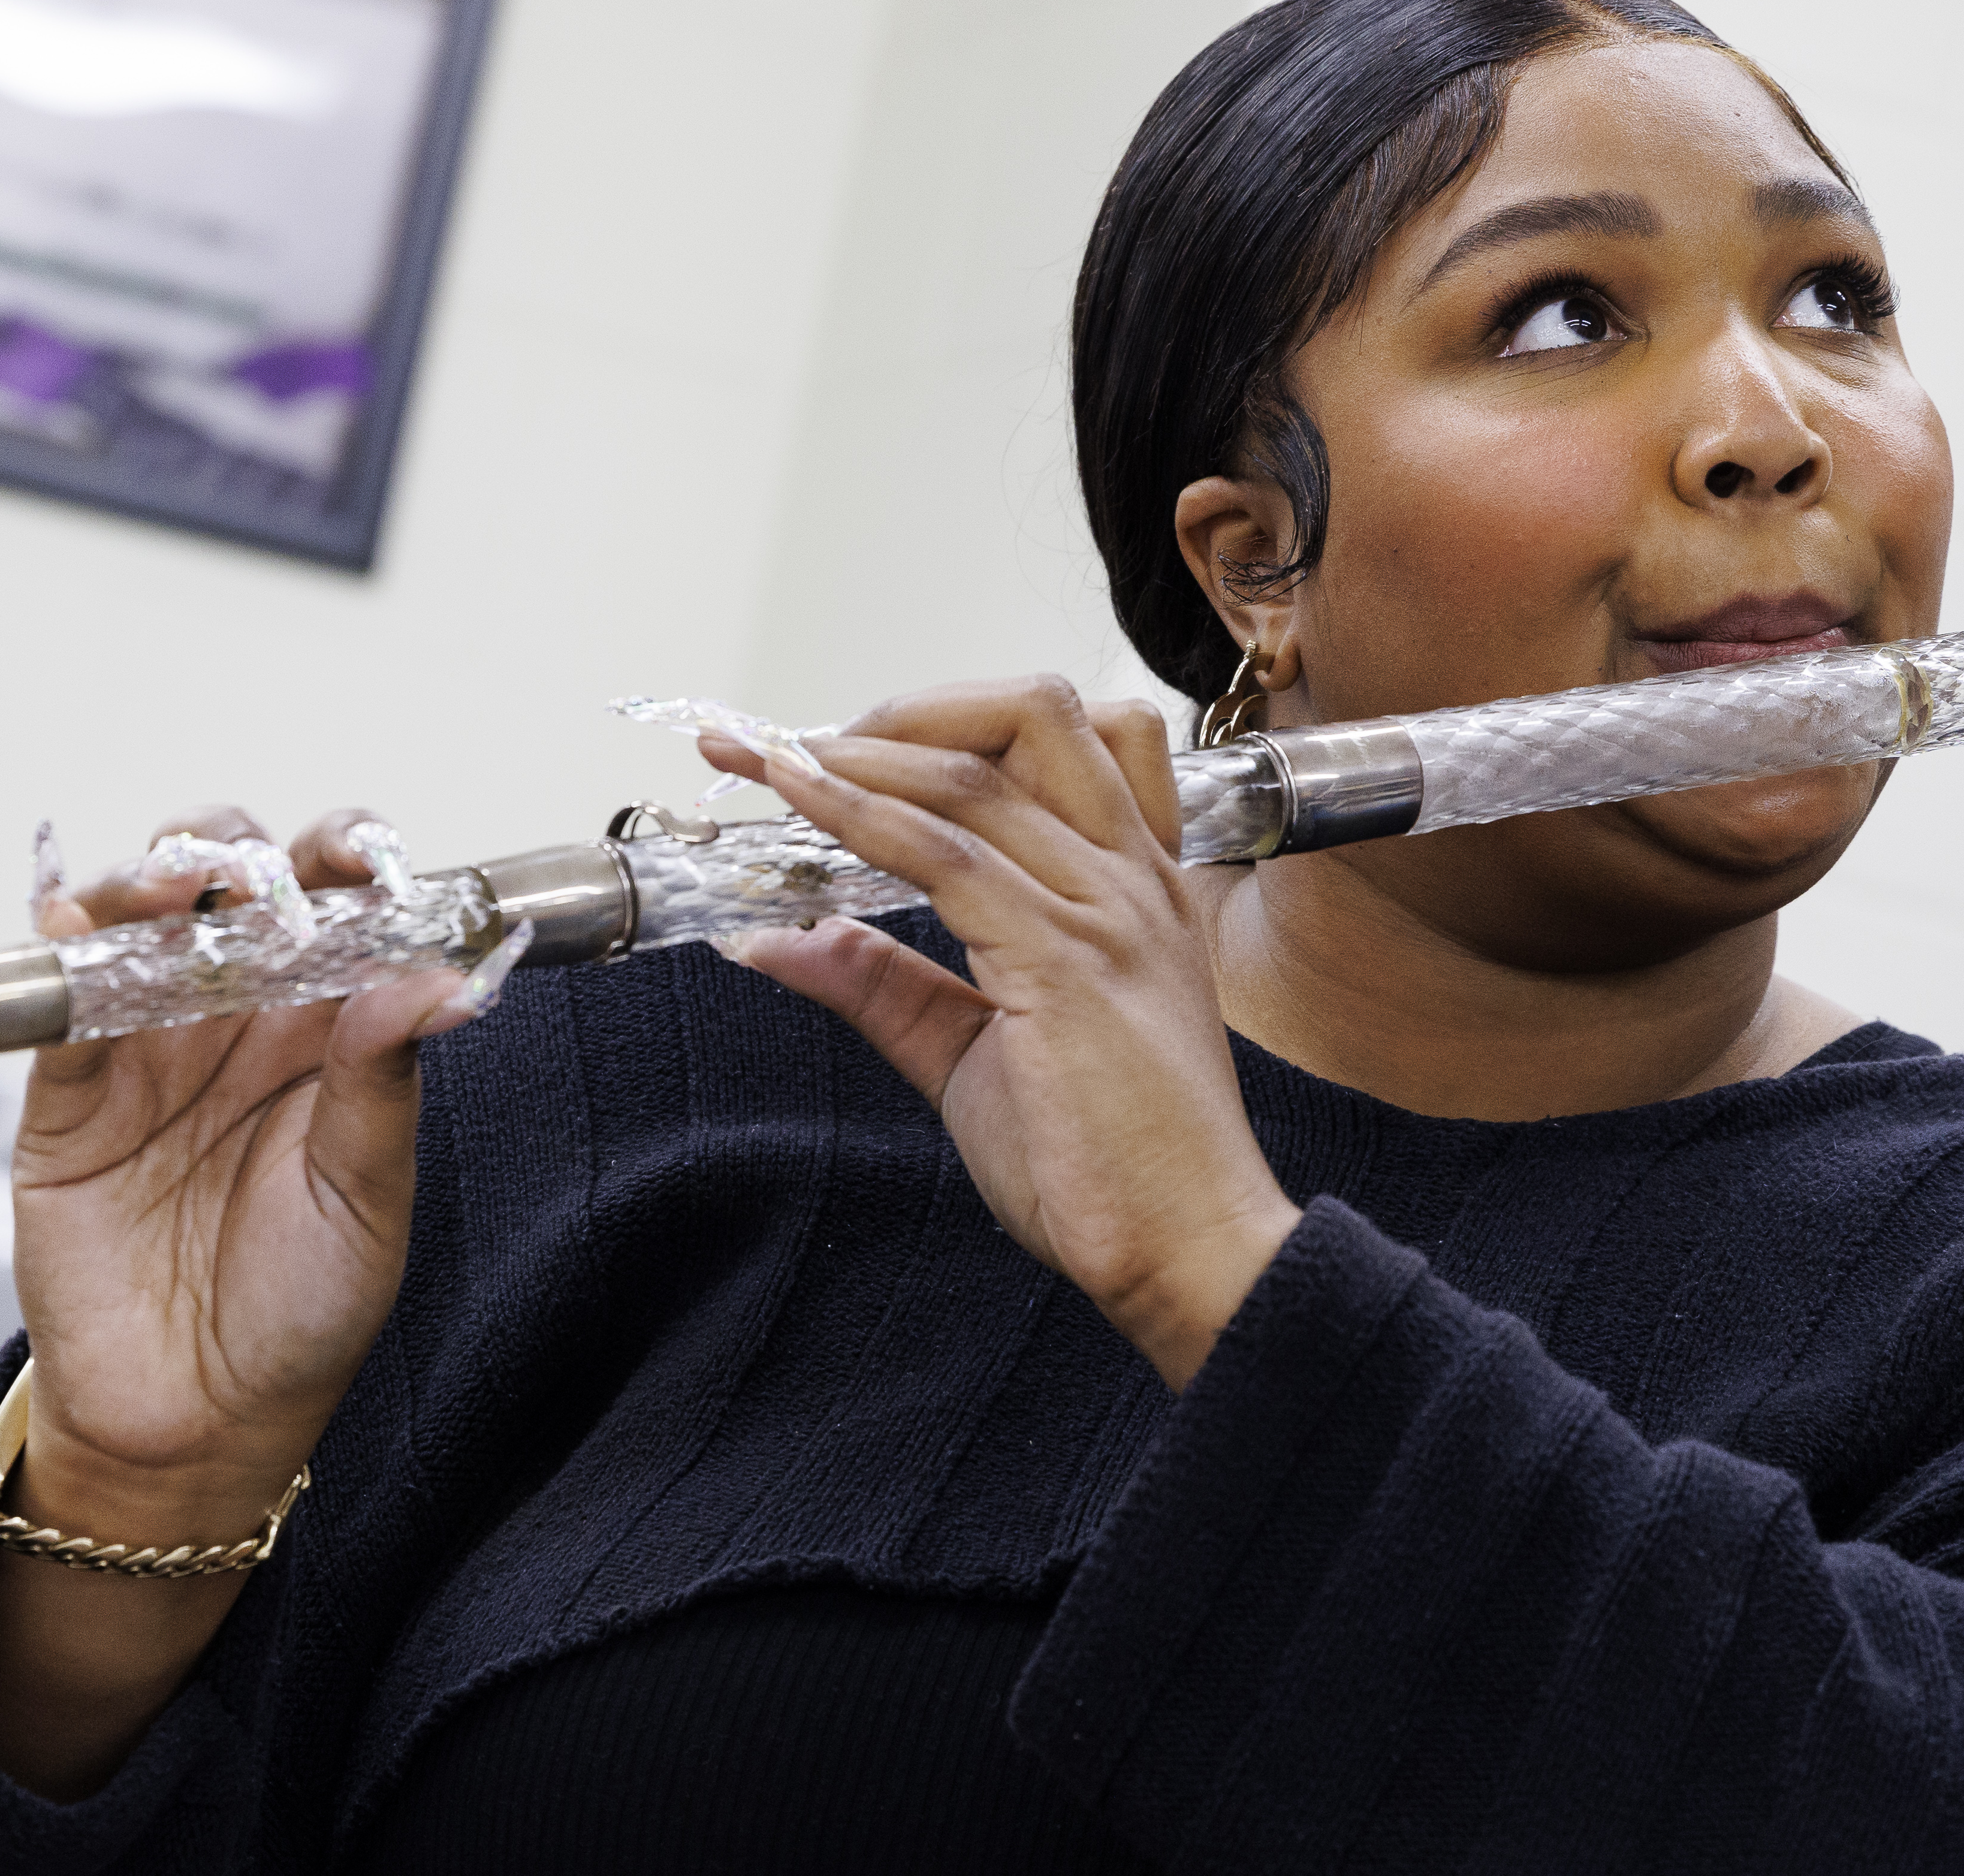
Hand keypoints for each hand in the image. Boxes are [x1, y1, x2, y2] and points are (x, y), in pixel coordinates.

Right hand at [9, 805, 483, 1537]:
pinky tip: (75, 921)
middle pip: (231, 887)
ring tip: (173, 887)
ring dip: (150, 879)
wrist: (194, 1422)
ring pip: (139, 920)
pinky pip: (59, 1003)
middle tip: (255, 878)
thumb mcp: (366, 1200)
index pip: (341, 910)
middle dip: (237, 851)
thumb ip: (383, 1083)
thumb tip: (433, 976)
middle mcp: (238, 1019)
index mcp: (329, 1030)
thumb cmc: (302, 1313)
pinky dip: (62, 951)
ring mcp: (148, 1046)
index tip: (362, 856)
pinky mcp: (68, 1094)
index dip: (347, 861)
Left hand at [701, 680, 1299, 1385]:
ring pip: (976, 773)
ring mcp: (1106, 911)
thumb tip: (786, 940)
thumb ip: (888, 987)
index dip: (934, 722)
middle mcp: (1130, 878)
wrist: (1188, 1254)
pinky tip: (800, 802)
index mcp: (1131, 887)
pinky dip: (858, 815)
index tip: (827, 743)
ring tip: (775, 761)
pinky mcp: (1066, 961)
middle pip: (1032, 713)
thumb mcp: (972, 1057)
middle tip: (808, 745)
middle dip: (906, 709)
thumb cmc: (1111, 1169)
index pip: (1052, 746)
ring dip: (856, 754)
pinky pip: (947, 854)